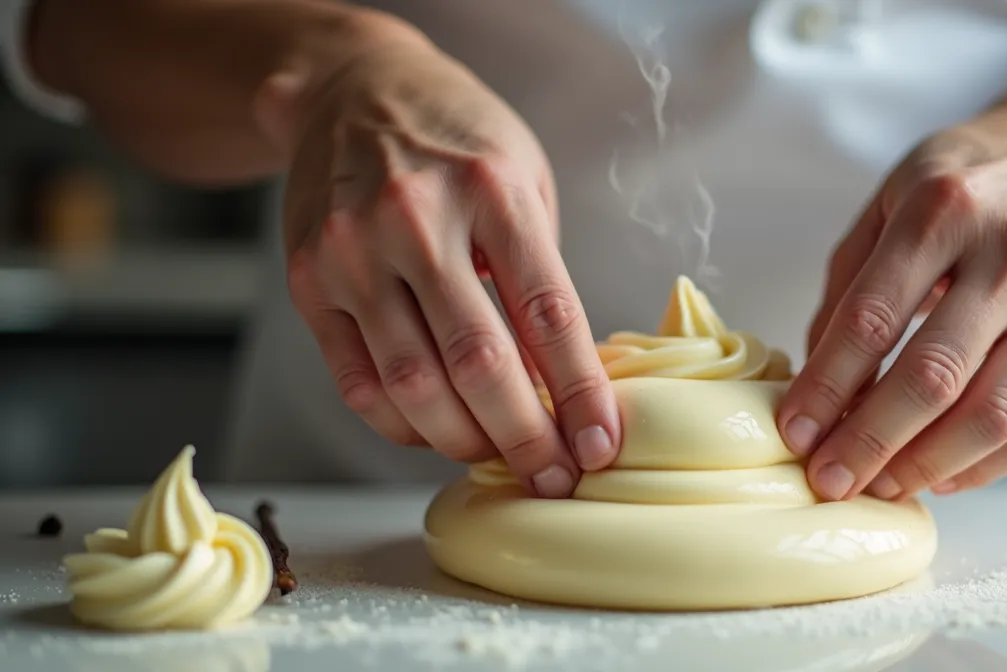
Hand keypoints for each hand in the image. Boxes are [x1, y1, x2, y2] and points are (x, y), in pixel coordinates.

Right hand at [266, 32, 618, 496]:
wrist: (353, 87)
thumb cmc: (455, 137)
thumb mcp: (523, 176)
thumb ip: (539, 269)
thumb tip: (564, 379)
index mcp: (491, 190)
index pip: (548, 313)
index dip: (579, 393)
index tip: (599, 444)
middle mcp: (415, 220)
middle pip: (478, 361)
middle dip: (524, 436)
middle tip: (554, 475)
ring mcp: (352, 252)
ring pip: (412, 383)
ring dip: (464, 440)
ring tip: (499, 458)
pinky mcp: (309, 281)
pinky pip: (357, 380)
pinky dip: (401, 424)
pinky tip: (435, 433)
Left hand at [779, 105, 1006, 500]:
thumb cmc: (964, 187)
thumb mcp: (890, 203)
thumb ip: (846, 288)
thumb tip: (814, 386)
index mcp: (945, 211)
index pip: (872, 319)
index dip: (826, 387)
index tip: (795, 434)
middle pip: (932, 377)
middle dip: (869, 442)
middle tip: (828, 482)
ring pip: (991, 416)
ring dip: (925, 466)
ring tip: (878, 487)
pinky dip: (983, 468)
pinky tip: (939, 477)